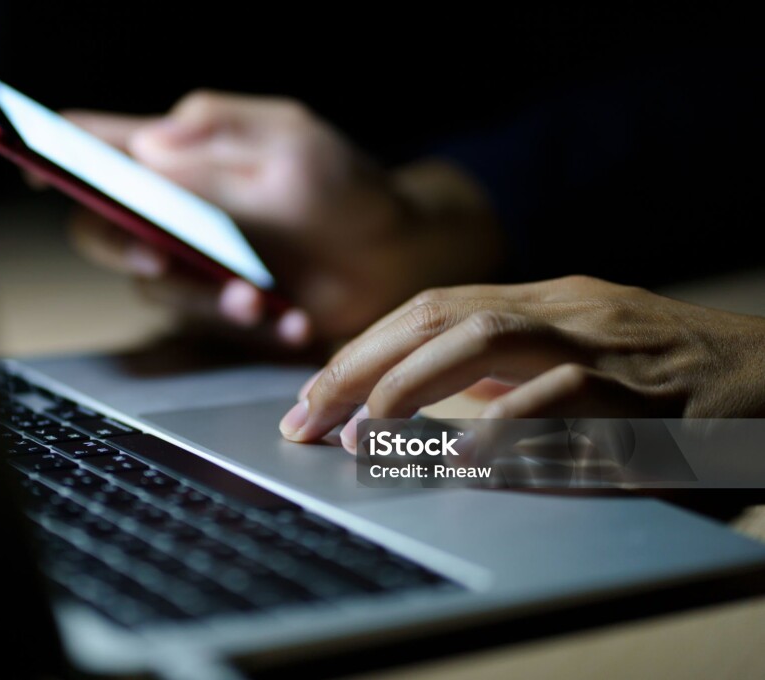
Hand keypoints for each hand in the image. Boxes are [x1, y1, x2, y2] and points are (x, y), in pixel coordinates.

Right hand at [60, 91, 500, 345]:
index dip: (56, 150)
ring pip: (150, 285)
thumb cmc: (347, 188)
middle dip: (121, 244)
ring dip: (199, 295)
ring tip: (256, 298)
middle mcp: (177, 208)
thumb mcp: (292, 146)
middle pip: (101, 224)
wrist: (395, 259)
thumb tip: (147, 146)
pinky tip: (289, 317)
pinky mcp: (219, 305)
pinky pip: (203, 322)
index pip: (105, 145)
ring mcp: (195, 261)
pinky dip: (244, 322)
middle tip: (156, 255)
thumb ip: (219, 143)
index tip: (31, 160)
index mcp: (187, 154)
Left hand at [279, 276, 764, 451]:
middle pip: (443, 316)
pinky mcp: (654, 397)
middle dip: (364, 367)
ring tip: (364, 431)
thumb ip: (509, 375)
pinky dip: (512, 430)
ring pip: (496, 340)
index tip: (311, 400)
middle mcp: (568, 310)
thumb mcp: (578, 358)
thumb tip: (428, 410)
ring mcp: (609, 347)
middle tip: (310, 419)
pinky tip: (464, 457)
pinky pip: (574, 409)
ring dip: (417, 385)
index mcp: (546, 300)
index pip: (430, 309)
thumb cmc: (669, 375)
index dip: (361, 352)